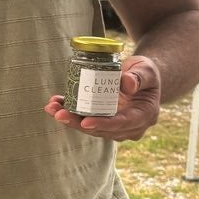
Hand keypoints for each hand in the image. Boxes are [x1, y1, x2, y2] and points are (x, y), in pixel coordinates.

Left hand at [45, 55, 161, 139]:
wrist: (141, 77)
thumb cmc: (145, 72)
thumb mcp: (146, 69)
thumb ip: (139, 76)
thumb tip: (127, 84)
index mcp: (144, 116)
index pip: (122, 123)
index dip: (103, 124)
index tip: (85, 122)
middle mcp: (130, 126)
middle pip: (102, 129)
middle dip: (78, 123)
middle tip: (59, 114)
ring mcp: (116, 126)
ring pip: (91, 126)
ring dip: (70, 118)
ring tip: (52, 107)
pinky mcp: (104, 121)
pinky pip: (86, 119)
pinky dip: (71, 112)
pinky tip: (55, 104)